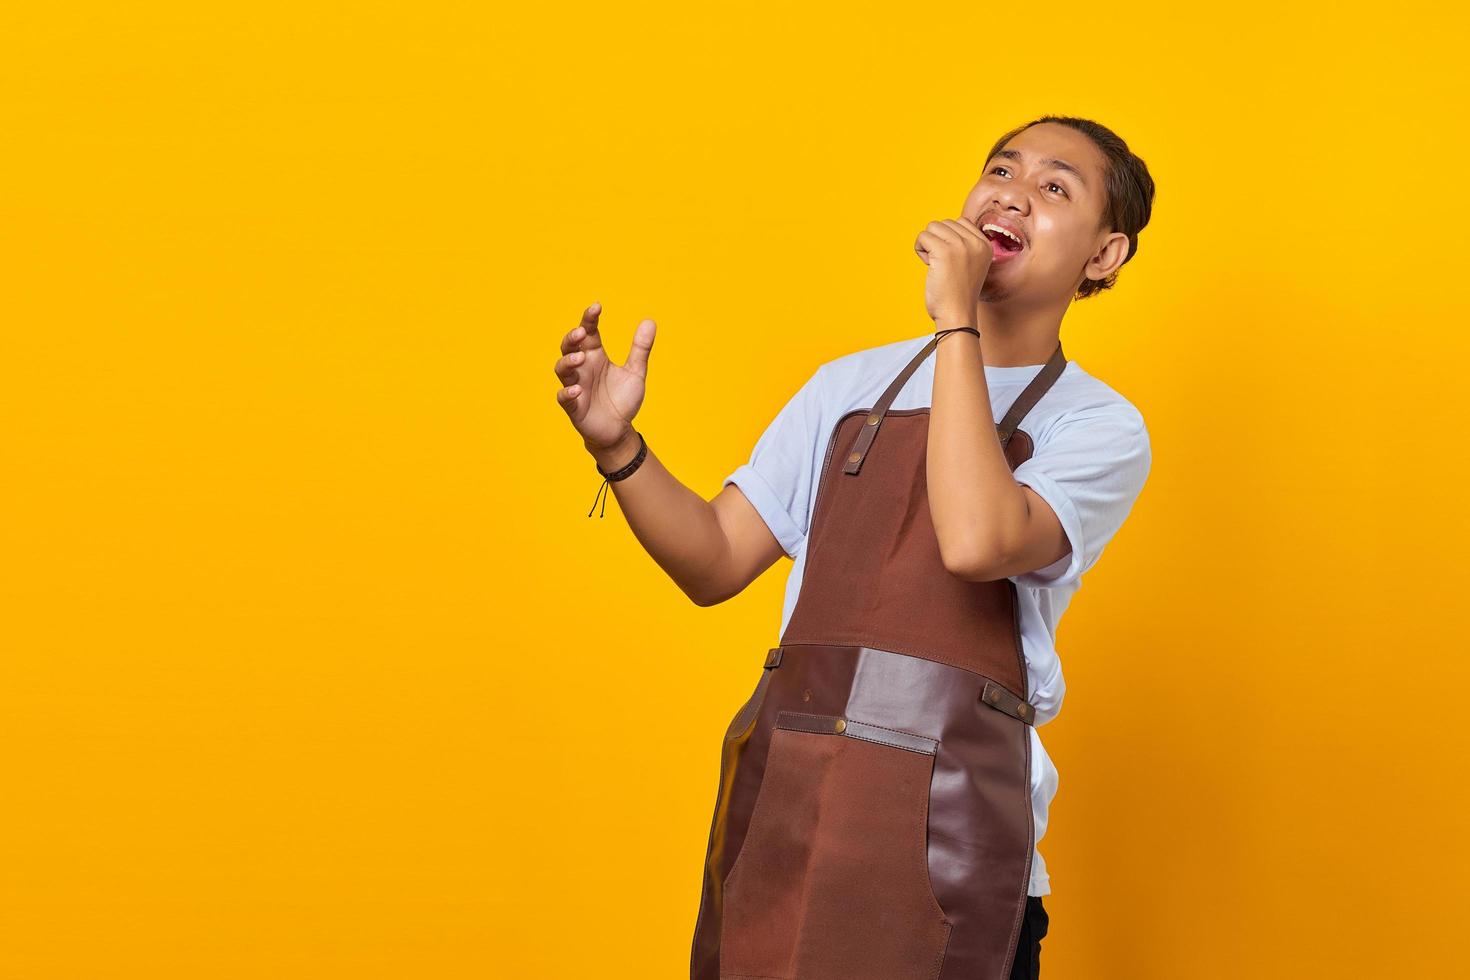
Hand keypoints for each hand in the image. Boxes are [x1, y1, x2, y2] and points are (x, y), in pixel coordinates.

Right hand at [554, 303, 655, 452]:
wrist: (618, 430)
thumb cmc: (622, 399)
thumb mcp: (635, 372)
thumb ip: (640, 348)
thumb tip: (650, 321)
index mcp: (595, 356)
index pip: (588, 332)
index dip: (589, 318)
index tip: (597, 307)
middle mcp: (582, 368)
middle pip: (569, 347)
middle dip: (572, 338)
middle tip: (581, 332)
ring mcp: (576, 386)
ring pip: (562, 369)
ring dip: (568, 362)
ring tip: (580, 359)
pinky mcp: (574, 407)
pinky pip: (564, 398)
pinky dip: (567, 393)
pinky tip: (577, 390)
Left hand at [913, 216, 991, 324]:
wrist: (957, 315)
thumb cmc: (957, 294)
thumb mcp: (970, 265)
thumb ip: (963, 246)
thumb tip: (940, 228)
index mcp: (985, 245)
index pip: (961, 222)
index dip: (948, 238)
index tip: (950, 260)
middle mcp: (976, 242)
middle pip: (945, 223)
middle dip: (937, 241)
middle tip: (941, 264)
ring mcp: (961, 245)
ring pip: (932, 227)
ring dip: (928, 244)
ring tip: (935, 265)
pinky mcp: (944, 250)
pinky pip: (923, 236)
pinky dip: (920, 249)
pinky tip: (928, 265)